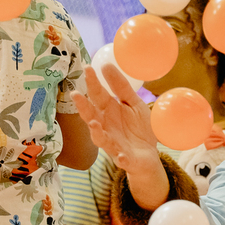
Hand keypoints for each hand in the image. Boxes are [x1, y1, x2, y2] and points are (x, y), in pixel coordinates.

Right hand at [75, 68, 168, 208]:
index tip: (87, 68)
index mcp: (108, 111)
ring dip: (96, 132)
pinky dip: (120, 158)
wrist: (149, 154)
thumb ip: (121, 87)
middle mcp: (106, 127)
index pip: (97, 95)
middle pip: (91, 116)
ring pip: (100, 139)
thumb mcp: (133, 103)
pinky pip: (121, 160)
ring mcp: (113, 144)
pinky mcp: (125, 159)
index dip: (92, 83)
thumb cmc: (137, 128)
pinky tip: (121, 156)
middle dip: (83, 107)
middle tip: (75, 94)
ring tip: (94, 123)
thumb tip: (106, 64)